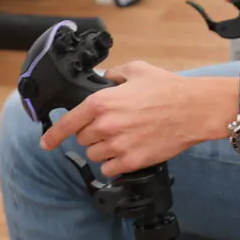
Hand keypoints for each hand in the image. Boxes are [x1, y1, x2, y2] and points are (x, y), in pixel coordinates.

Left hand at [41, 63, 230, 175]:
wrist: (194, 109)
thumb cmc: (169, 89)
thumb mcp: (137, 70)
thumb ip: (114, 75)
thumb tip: (105, 79)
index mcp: (102, 102)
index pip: (67, 123)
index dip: (53, 135)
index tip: (46, 143)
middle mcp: (106, 125)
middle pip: (83, 139)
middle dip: (92, 134)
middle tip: (111, 127)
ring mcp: (119, 145)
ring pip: (95, 155)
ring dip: (103, 149)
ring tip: (121, 139)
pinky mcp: (132, 161)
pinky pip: (110, 169)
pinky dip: (114, 164)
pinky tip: (126, 153)